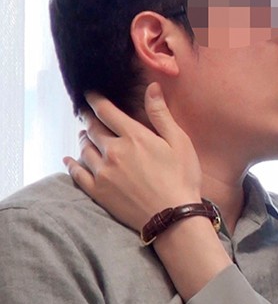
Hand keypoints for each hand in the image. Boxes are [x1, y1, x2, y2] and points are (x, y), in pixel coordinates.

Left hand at [64, 82, 202, 230]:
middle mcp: (113, 151)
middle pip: (92, 129)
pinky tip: (69, 160)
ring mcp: (103, 172)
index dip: (96, 100)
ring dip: (83, 139)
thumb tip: (152, 87)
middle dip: (88, 118)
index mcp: (133, 136)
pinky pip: (77, 174)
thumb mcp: (179, 142)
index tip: (90, 95)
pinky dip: (71, 165)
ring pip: (84, 149)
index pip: (106, 111)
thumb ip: (161, 114)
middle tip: (85, 114)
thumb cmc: (182, 178)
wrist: (173, 216)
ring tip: (85, 135)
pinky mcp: (98, 192)